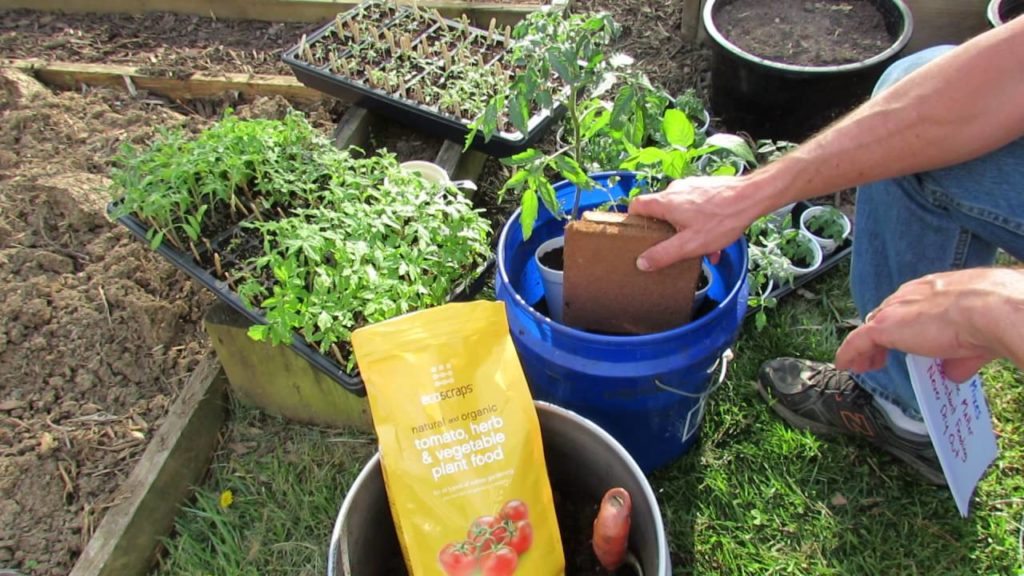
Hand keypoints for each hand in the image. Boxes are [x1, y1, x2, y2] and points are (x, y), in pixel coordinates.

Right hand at [628, 176, 758, 270]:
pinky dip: (702, 222)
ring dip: (689, 229)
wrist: (751, 197)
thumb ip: (664, 254)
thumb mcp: (689, 244)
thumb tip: (642, 263)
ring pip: (682, 210)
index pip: (637, 205)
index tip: (638, 233)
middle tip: (676, 246)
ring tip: (703, 247)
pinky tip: (716, 237)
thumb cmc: (721, 219)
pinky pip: (698, 207)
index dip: (633, 220)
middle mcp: (676, 190)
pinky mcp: (707, 188)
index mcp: (666, 202)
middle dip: (668, 231)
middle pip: (661, 211)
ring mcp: (692, 187)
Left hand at [835, 268, 1023, 381]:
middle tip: (881, 357)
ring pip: (871, 328)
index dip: (903, 326)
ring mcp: (895, 310)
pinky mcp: (883, 326)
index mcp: (931, 291)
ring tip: (863, 365)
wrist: (986, 311)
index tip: (904, 341)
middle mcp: (909, 295)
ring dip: (865, 348)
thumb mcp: (972, 341)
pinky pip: (858, 341)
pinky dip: (850, 353)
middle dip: (883, 337)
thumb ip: (958, 357)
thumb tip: (953, 374)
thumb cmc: (988, 319)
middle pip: (887, 316)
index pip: (908, 308)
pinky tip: (845, 366)